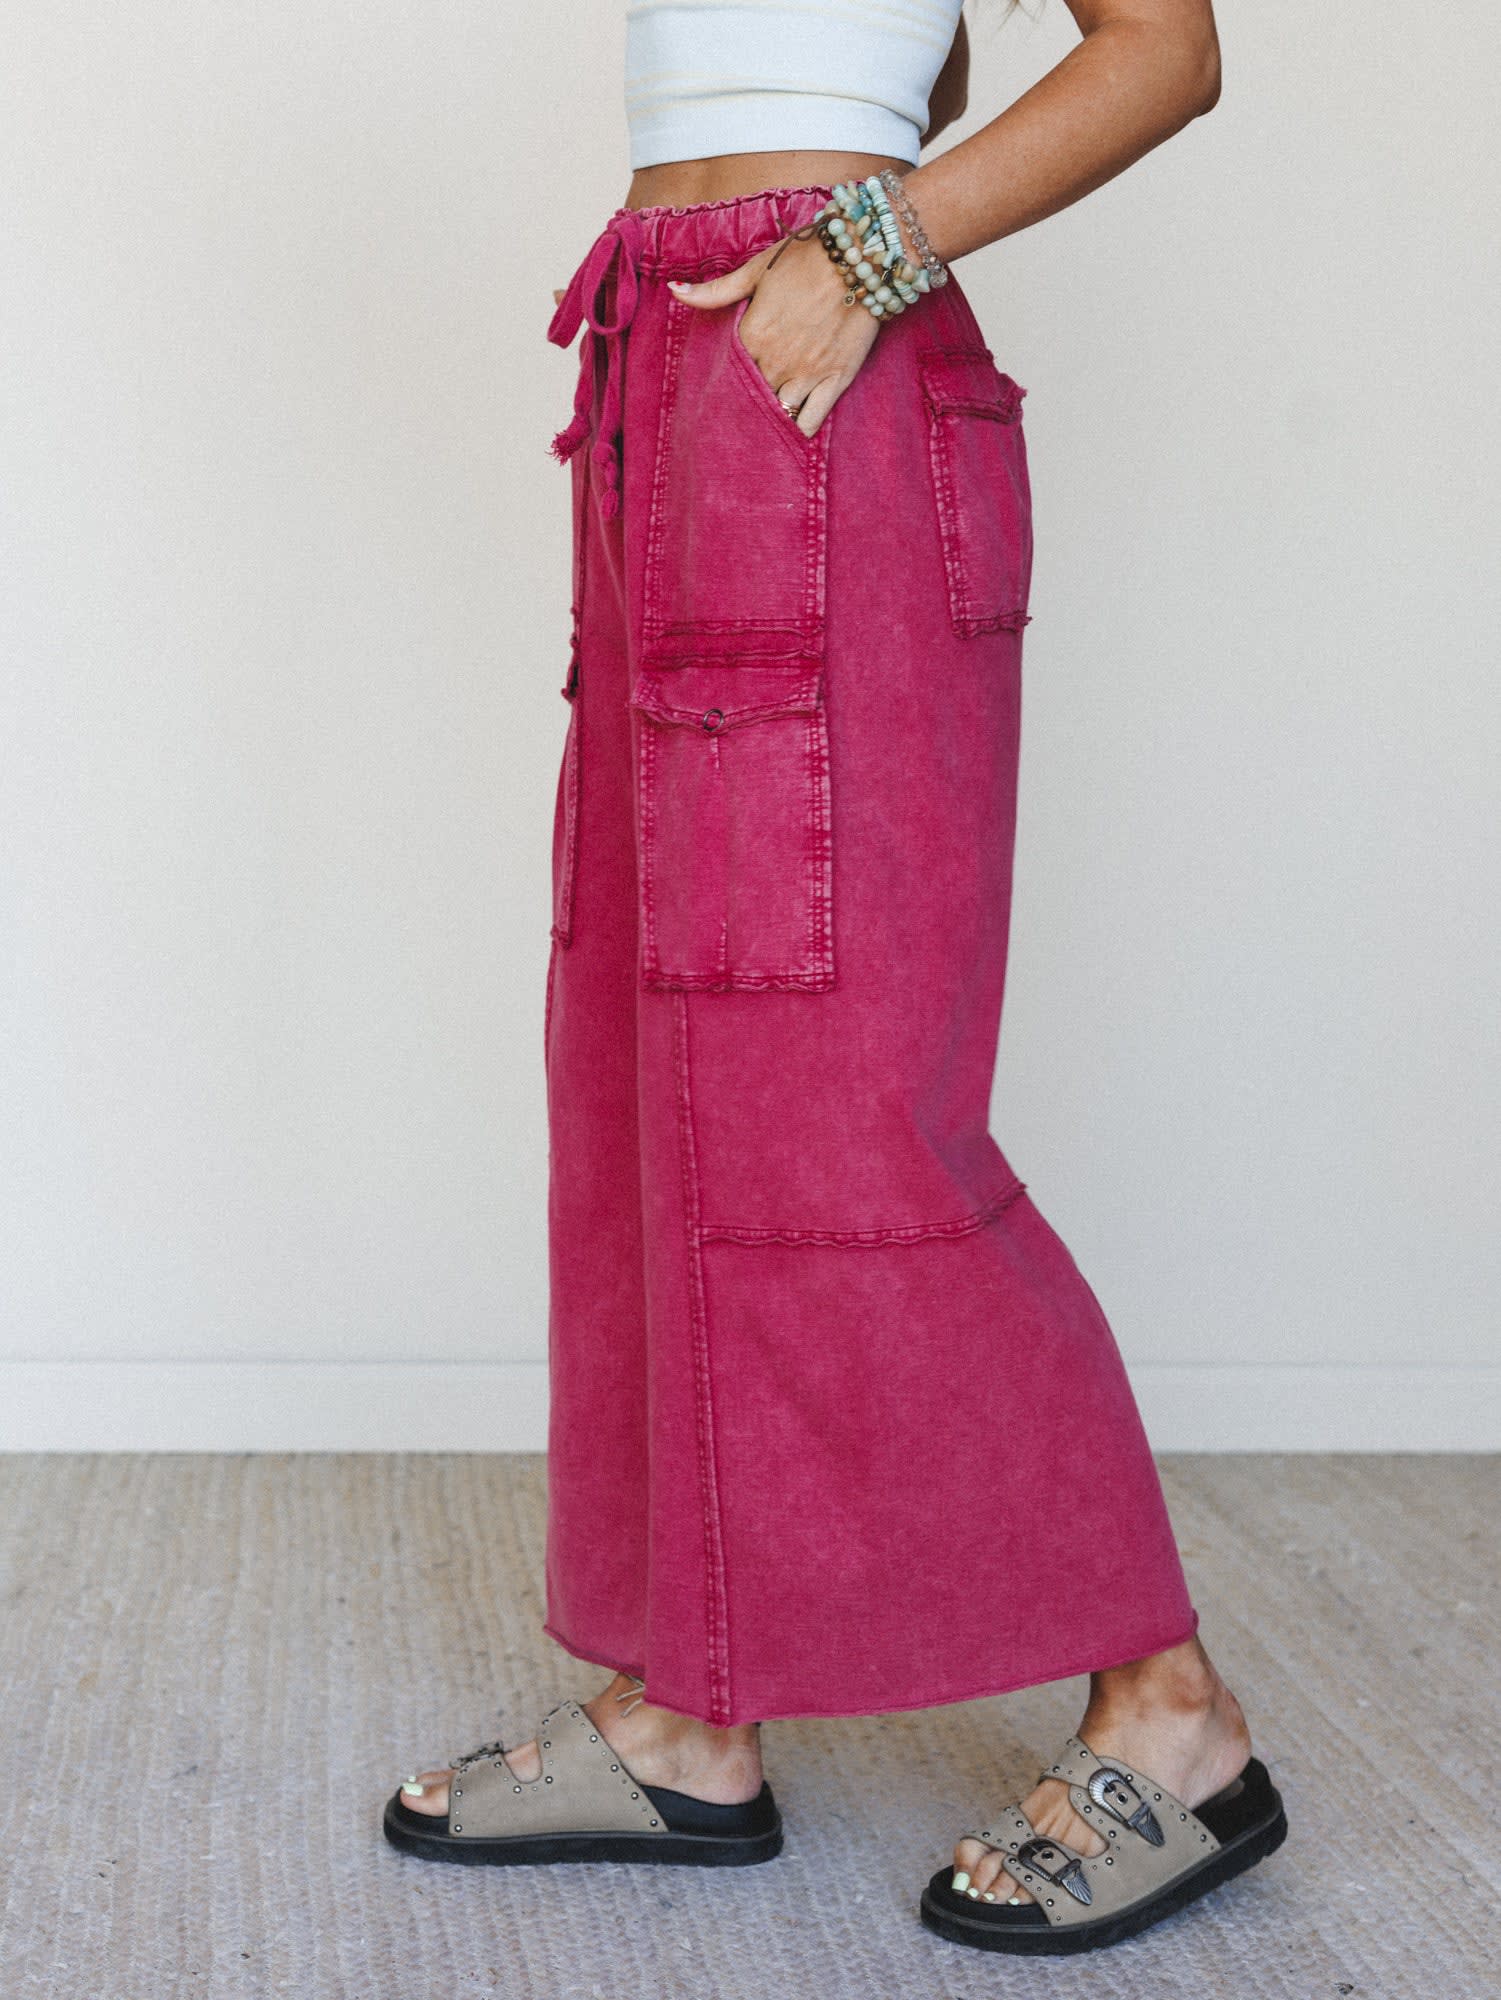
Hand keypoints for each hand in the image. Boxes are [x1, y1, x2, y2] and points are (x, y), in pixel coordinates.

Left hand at [667, 231, 878, 436]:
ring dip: (771, 420)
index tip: (727, 384)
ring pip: (779, 414)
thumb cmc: (805, 258)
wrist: (860, 256)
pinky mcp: (835, 380)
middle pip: (752, 398)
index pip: (729, 374)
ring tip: (764, 426)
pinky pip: (811, 421)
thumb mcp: (755, 269)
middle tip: (743, 410)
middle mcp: (776, 362)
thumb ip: (714, 291)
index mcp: (753, 336)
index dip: (727, 380)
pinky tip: (792, 430)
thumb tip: (673, 291)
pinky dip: (800, 430)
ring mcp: (807, 374)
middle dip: (747, 403)